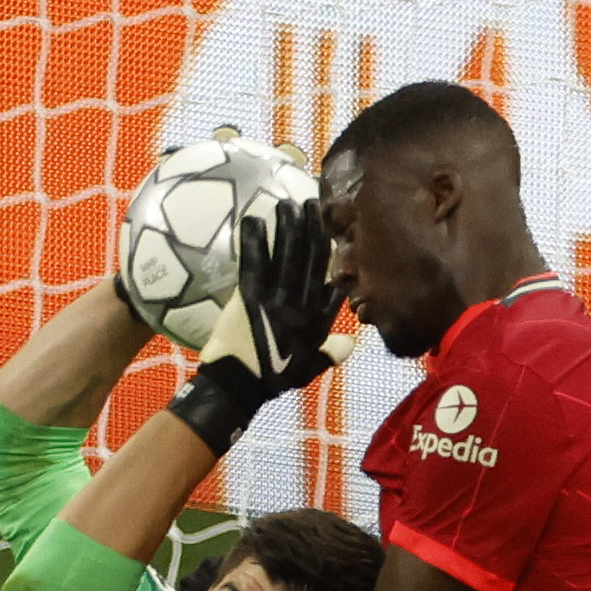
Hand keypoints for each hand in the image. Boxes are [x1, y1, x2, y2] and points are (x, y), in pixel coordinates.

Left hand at [167, 199, 354, 454]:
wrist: (240, 385)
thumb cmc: (274, 377)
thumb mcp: (310, 368)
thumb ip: (330, 353)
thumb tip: (351, 344)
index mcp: (318, 322)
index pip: (334, 283)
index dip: (335, 255)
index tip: (336, 233)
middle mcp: (302, 305)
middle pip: (313, 259)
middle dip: (314, 228)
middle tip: (313, 204)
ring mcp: (277, 298)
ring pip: (288, 255)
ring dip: (288, 226)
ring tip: (289, 204)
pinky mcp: (250, 295)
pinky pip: (255, 261)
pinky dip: (254, 240)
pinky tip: (252, 219)